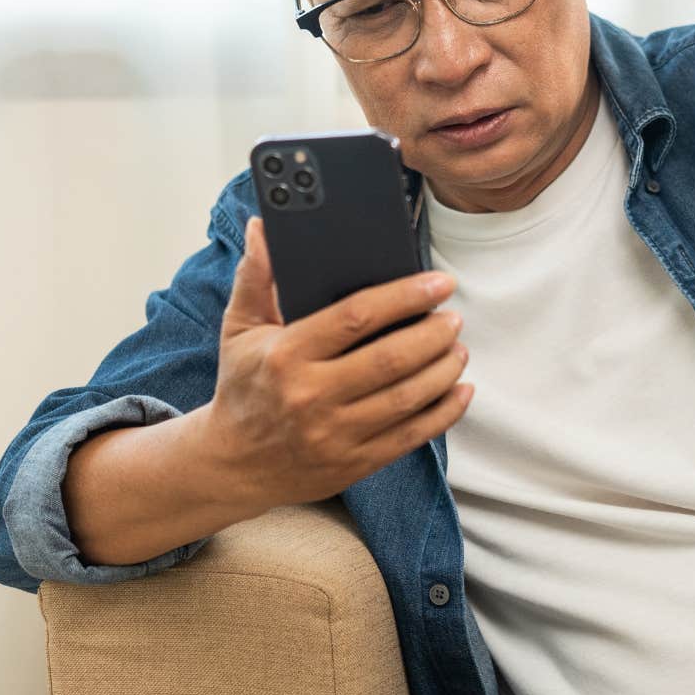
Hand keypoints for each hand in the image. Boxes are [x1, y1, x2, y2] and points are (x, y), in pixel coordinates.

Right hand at [199, 215, 474, 512]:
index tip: (438, 283)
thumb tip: (262, 228)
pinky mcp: (354, 463)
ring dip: (444, 370)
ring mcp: (334, 435)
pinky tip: (460, 391)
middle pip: (391, 359)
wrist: (234, 465)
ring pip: (407, 398)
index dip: (404, 296)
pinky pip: (410, 436)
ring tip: (459, 349)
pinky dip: (444, 413)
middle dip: (434, 334)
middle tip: (454, 318)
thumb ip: (255, 277)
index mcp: (287, 355)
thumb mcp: (239, 329)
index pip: (356, 317)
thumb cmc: (243, 387)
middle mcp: (311, 396)